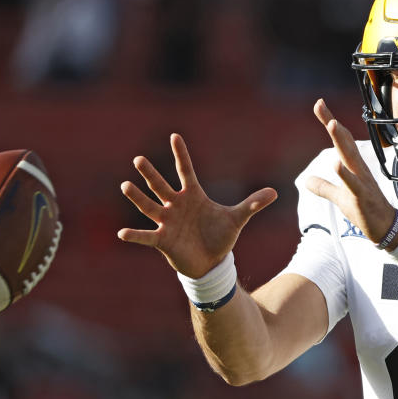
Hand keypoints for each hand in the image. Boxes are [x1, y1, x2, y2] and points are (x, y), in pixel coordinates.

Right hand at [117, 133, 276, 277]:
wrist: (211, 262)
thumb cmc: (220, 236)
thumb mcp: (237, 219)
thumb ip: (252, 204)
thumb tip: (276, 192)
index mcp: (193, 196)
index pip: (186, 171)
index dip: (182, 154)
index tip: (175, 136)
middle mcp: (176, 205)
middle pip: (161, 186)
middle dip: (151, 174)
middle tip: (139, 159)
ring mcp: (167, 222)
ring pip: (149, 207)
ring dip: (137, 197)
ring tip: (125, 185)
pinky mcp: (163, 240)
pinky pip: (146, 236)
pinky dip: (135, 235)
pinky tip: (122, 233)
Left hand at [305, 99, 396, 243]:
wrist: (385, 227)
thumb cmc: (364, 210)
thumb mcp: (339, 198)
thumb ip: (324, 187)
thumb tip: (306, 181)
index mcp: (352, 166)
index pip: (340, 140)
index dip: (329, 122)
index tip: (319, 104)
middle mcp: (358, 168)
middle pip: (344, 141)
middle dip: (332, 122)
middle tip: (320, 104)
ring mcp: (361, 181)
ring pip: (350, 156)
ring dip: (341, 140)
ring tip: (332, 124)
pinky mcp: (362, 196)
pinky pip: (353, 183)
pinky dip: (345, 174)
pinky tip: (336, 164)